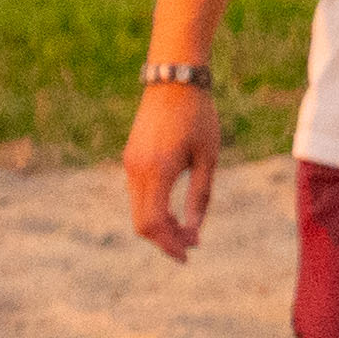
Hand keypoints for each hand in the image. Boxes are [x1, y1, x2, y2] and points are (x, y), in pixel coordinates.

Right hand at [123, 76, 223, 264]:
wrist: (173, 81)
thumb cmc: (198, 117)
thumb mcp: (208, 159)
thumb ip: (201, 196)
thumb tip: (195, 231)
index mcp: (157, 171)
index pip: (154, 222)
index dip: (170, 244)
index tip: (189, 255)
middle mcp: (136, 170)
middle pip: (141, 222)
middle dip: (165, 240)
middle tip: (191, 247)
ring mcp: (130, 164)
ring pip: (137, 209)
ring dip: (160, 225)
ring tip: (188, 230)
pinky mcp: (131, 158)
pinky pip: (138, 194)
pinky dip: (153, 209)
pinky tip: (174, 210)